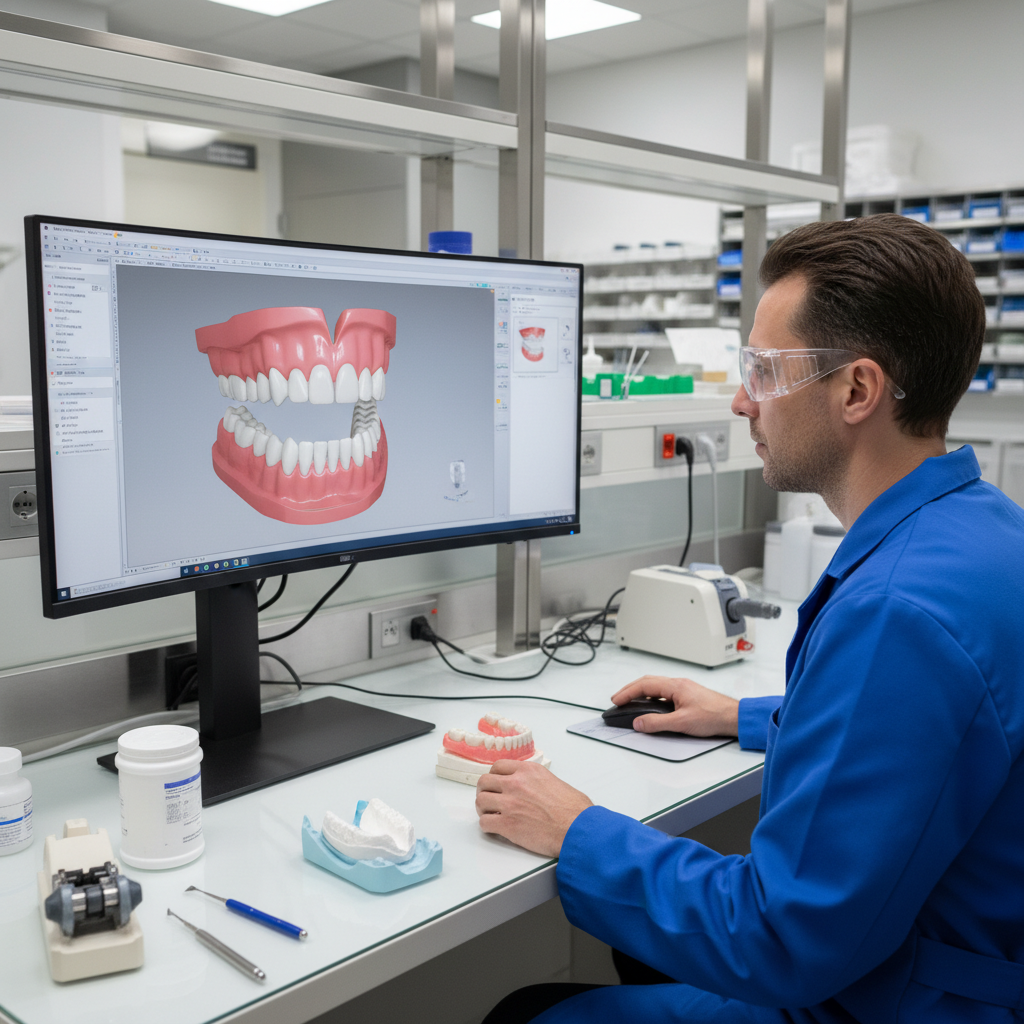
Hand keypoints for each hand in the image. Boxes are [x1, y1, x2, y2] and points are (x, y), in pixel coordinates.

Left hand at [476, 760, 592, 857]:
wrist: (578, 829)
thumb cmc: (575, 810)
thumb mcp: (555, 782)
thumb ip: (537, 781)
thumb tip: (532, 789)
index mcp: (528, 771)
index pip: (498, 766)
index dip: (495, 777)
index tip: (496, 784)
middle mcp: (516, 783)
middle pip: (484, 781)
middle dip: (485, 791)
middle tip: (490, 800)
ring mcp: (509, 803)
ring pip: (480, 801)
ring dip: (484, 809)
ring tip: (491, 815)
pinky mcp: (507, 824)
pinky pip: (484, 823)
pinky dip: (487, 826)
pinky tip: (495, 829)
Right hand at [610, 675, 738, 736]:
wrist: (733, 718)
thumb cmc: (714, 716)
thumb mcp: (681, 723)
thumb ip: (657, 723)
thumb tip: (639, 722)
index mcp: (675, 686)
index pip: (644, 685)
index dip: (627, 692)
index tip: (616, 700)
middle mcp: (678, 684)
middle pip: (648, 682)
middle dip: (630, 690)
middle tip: (618, 699)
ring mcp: (683, 689)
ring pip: (656, 687)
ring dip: (641, 693)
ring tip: (631, 702)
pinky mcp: (688, 696)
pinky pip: (664, 693)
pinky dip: (652, 698)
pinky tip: (651, 707)